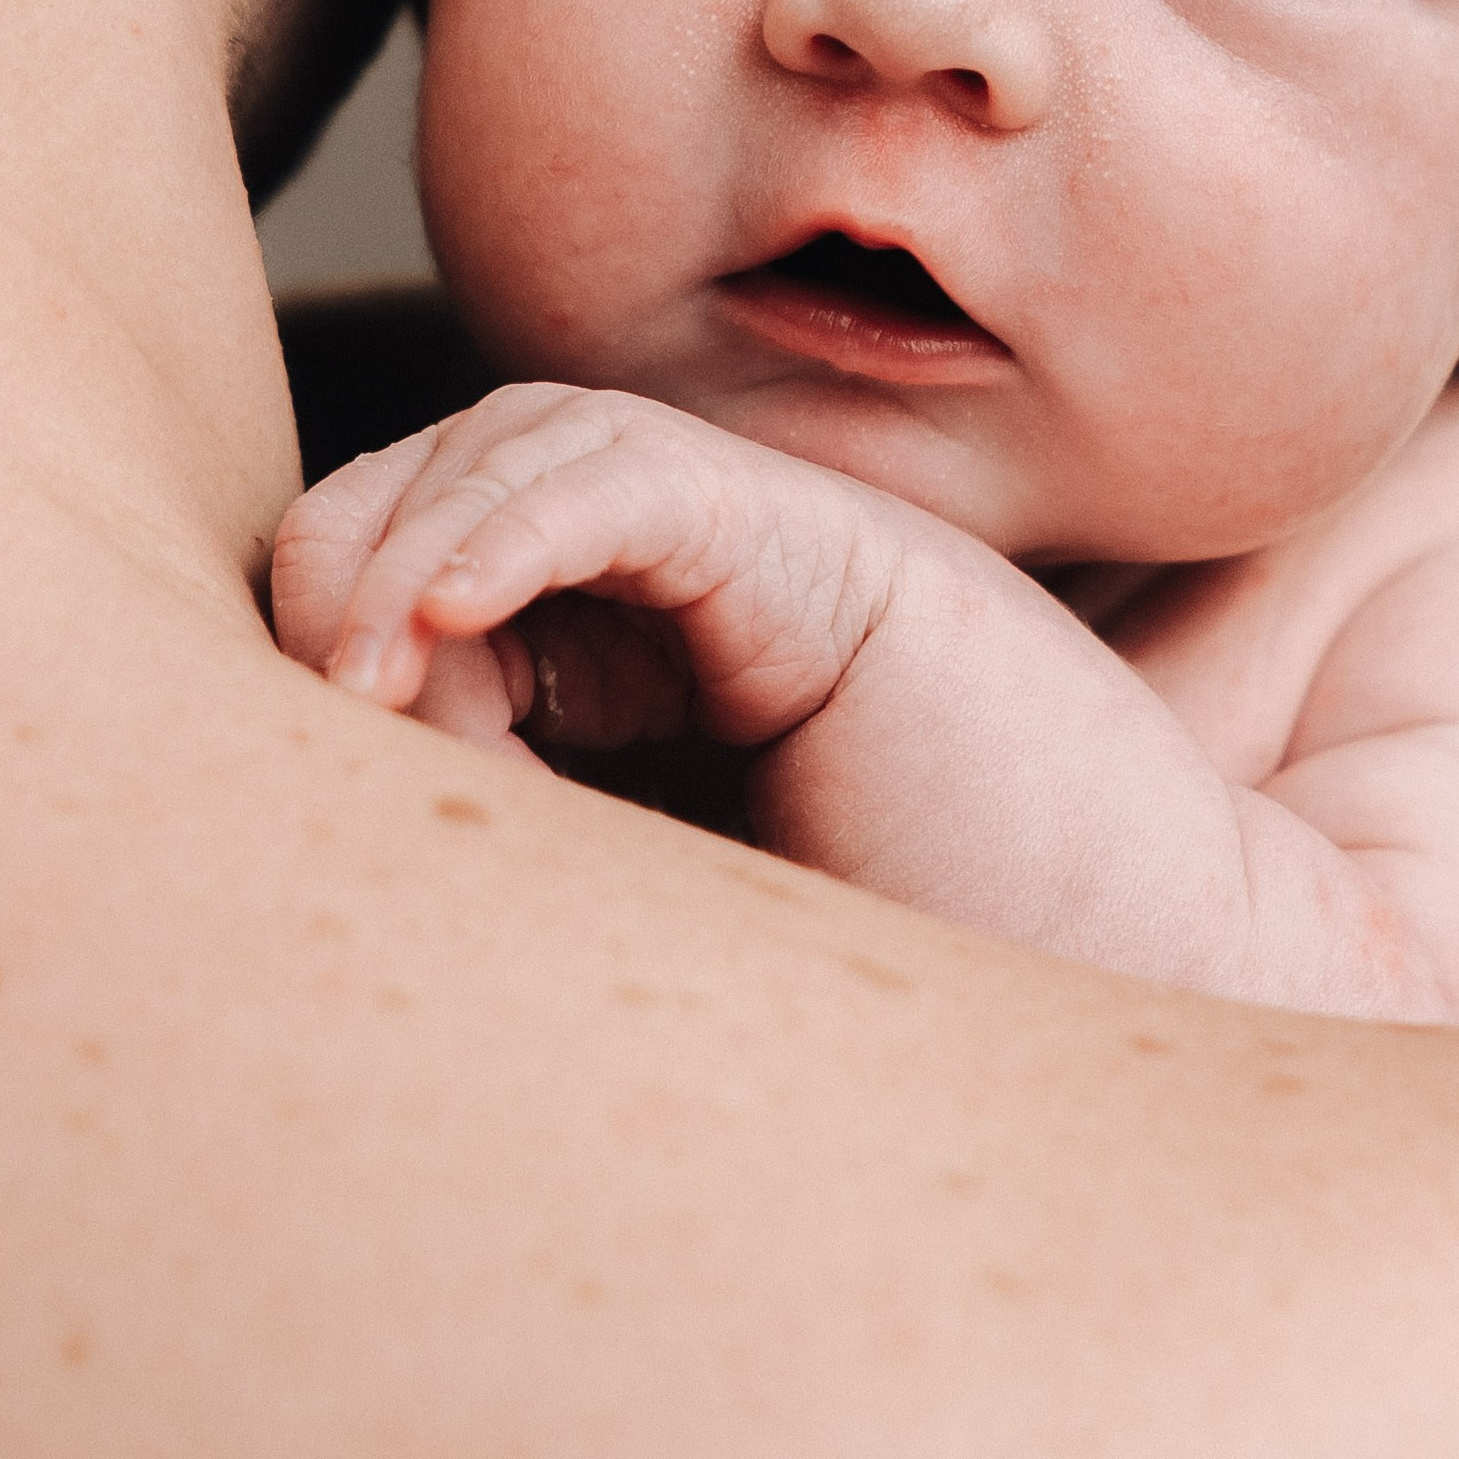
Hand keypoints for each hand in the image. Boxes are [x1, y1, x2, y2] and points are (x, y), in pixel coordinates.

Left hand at [273, 383, 1286, 985]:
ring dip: (410, 552)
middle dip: (339, 577)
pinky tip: (448, 620)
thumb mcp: (617, 928)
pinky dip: (521, 523)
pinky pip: (636, 478)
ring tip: (373, 682)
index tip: (306, 792)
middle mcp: (691, 596)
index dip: (323, 643)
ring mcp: (771, 558)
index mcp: (631, 674)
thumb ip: (486, 830)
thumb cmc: (905, 1003)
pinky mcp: (833, 557)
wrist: (1152, 1011)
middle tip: (330, 712)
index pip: (406, 572)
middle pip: (435, 481)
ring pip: (520, 447)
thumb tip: (306, 778)